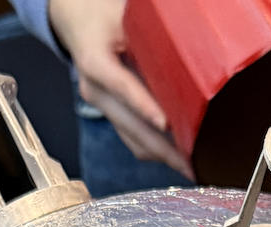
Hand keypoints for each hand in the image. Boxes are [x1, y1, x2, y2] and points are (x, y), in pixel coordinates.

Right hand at [48, 0, 191, 177]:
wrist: (78, 21)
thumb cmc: (105, 13)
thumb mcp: (126, 17)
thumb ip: (149, 39)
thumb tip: (188, 53)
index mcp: (94, 61)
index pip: (122, 86)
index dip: (144, 106)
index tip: (165, 124)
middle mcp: (95, 90)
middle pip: (131, 126)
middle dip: (162, 149)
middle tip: (191, 165)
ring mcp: (102, 106)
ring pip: (134, 140)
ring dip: (163, 155)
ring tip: (191, 167)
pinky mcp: (112, 115)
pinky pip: (134, 139)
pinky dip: (156, 148)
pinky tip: (179, 155)